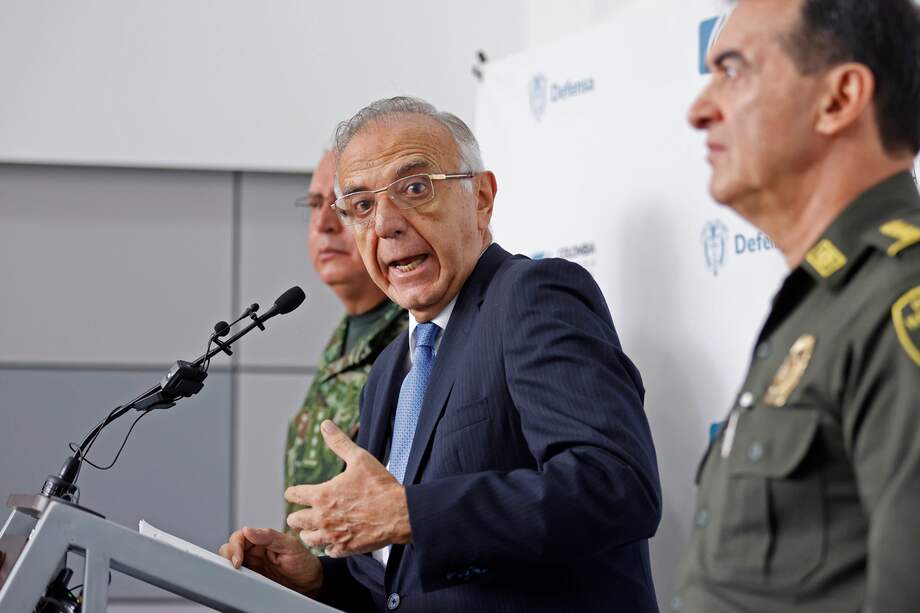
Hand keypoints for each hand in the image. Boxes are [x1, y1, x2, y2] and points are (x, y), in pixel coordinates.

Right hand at [217, 526, 321, 595]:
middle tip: (237, 567)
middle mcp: (255, 550)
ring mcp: (253, 565)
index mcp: (263, 539)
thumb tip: (248, 530)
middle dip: (229, 555)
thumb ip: (269, 536)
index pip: (240, 536)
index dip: (235, 545)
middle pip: (230, 547)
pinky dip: (234, 577)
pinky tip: (240, 581)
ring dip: (229, 566)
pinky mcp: (252, 578)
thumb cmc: (304, 563)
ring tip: (238, 574)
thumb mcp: (290, 546)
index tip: (238, 558)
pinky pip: (238, 576)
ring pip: (230, 561)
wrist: (310, 584)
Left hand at [285, 420, 410, 556]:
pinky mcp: (344, 548)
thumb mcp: (360, 458)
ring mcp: (332, 535)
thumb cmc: (380, 485)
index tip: (296, 492)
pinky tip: (334, 539)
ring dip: (310, 532)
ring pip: (308, 539)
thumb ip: (339, 442)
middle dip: (297, 515)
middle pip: (294, 520)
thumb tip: (325, 424)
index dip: (293, 492)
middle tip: (303, 513)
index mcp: (321, 494)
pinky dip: (328, 546)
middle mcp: (322, 517)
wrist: (399, 513)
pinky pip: (327, 551)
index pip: (293, 495)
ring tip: (315, 528)